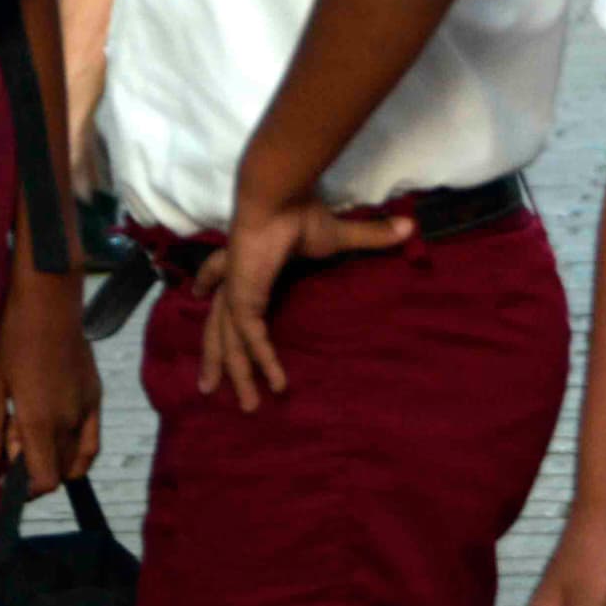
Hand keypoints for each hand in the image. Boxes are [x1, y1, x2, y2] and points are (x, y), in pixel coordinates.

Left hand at [0, 268, 102, 493]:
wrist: (49, 304)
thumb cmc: (14, 340)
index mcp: (39, 421)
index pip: (44, 481)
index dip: (27, 491)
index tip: (10, 484)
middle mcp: (67, 422)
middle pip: (59, 473)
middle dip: (37, 474)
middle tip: (14, 453)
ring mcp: (86, 409)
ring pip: (78, 459)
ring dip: (57, 463)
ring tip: (34, 441)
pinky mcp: (96, 396)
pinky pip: (93, 439)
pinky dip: (79, 451)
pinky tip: (61, 439)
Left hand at [193, 194, 413, 411]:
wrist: (278, 199)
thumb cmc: (301, 213)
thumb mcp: (338, 235)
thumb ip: (369, 237)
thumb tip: (409, 227)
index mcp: (246, 262)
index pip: (223, 283)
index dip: (212, 287)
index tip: (196, 293)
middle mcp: (234, 281)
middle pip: (217, 326)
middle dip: (215, 357)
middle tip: (208, 386)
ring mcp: (235, 294)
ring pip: (230, 343)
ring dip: (238, 375)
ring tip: (249, 406)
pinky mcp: (242, 301)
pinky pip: (252, 341)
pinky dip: (264, 364)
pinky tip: (277, 385)